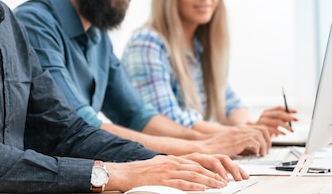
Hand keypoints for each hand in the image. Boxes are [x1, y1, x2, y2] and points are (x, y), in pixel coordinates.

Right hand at [105, 154, 243, 191]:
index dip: (210, 168)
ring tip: (219, 186)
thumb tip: (184, 173)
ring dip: (208, 181)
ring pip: (193, 175)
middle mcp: (171, 162)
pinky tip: (202, 189)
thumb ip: (171, 168)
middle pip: (198, 167)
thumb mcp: (158, 165)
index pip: (196, 162)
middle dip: (213, 175)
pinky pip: (181, 183)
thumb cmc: (139, 172)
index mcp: (172, 159)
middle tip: (225, 182)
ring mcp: (167, 171)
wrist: (123, 172)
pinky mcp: (162, 180)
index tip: (220, 175)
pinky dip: (193, 186)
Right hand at [197, 125, 270, 156]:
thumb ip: (242, 142)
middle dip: (268, 140)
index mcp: (238, 128)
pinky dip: (258, 147)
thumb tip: (254, 149)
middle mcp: (240, 129)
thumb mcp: (231, 141)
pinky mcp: (237, 141)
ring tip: (262, 153)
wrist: (205, 147)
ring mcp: (238, 134)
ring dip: (264, 145)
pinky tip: (255, 153)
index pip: (259, 126)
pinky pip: (254, 141)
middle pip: (263, 128)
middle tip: (266, 150)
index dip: (266, 136)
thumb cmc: (216, 147)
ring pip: (260, 134)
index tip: (266, 145)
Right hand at [254, 106, 297, 134]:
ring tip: (291, 130)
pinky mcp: (261, 128)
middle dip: (289, 117)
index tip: (296, 112)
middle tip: (296, 119)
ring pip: (277, 121)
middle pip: (279, 114)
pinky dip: (280, 132)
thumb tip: (292, 118)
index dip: (288, 109)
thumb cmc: (263, 126)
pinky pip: (272, 129)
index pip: (279, 108)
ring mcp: (262, 121)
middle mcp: (264, 115)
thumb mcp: (271, 121)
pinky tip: (284, 134)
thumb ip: (280, 119)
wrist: (249, 131)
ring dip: (286, 126)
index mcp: (267, 111)